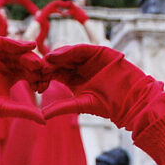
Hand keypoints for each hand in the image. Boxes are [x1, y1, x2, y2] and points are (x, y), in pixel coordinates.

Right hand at [0, 36, 45, 139]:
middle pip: (22, 59)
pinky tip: (24, 47)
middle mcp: (2, 65)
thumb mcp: (7, 108)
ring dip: (24, 51)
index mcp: (10, 77)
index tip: (45, 80)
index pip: (28, 71)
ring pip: (13, 49)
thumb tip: (45, 120)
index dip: (37, 74)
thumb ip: (25, 111)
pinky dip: (12, 42)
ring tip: (34, 54)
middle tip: (41, 67)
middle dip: (32, 62)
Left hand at [43, 43, 164, 126]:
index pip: (55, 73)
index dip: (44, 76)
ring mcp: (89, 58)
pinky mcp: (99, 51)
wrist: (130, 100)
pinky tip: (57, 55)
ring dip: (56, 56)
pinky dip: (69, 51)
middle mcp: (79, 67)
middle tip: (36, 69)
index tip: (34, 82)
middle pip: (59, 62)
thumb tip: (42, 116)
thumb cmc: (108, 105)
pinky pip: (81, 49)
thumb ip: (62, 107)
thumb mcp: (81, 104)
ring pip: (68, 54)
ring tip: (46, 61)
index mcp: (72, 79)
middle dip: (48, 65)